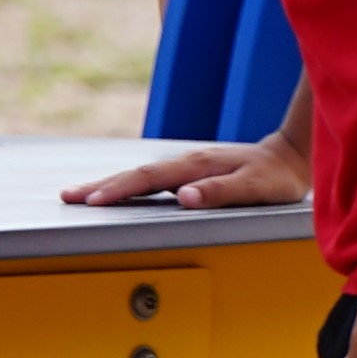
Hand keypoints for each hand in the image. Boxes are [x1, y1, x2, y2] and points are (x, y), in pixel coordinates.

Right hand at [61, 136, 303, 210]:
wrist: (288, 156)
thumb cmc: (275, 177)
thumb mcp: (256, 188)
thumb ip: (221, 192)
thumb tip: (184, 196)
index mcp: (197, 167)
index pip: (149, 179)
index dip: (120, 190)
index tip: (93, 200)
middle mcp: (186, 163)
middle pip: (135, 175)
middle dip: (100, 185)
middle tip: (68, 196)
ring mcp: (185, 166)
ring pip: (140, 175)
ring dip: (108, 184)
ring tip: (79, 194)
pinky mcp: (188, 171)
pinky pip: (150, 178)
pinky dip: (127, 184)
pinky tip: (115, 190)